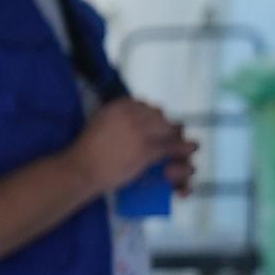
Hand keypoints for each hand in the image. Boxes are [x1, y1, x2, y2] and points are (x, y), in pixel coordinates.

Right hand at [75, 96, 189, 193]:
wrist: (81, 169)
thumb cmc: (85, 151)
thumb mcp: (98, 123)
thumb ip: (116, 117)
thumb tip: (132, 119)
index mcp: (118, 106)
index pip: (144, 104)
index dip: (151, 114)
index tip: (153, 122)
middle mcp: (132, 114)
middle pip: (159, 115)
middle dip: (165, 124)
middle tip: (168, 132)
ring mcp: (141, 132)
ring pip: (168, 129)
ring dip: (176, 135)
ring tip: (182, 140)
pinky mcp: (147, 150)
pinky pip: (171, 147)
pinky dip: (184, 148)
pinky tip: (193, 148)